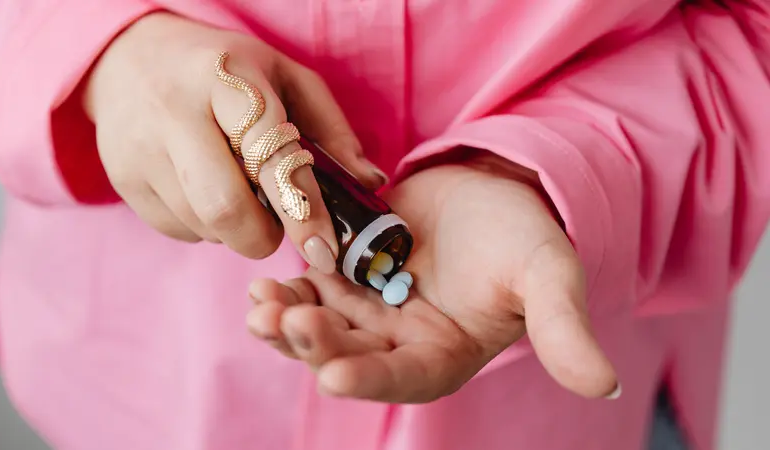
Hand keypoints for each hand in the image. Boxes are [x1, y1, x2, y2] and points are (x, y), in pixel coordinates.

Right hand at [83, 12, 386, 270]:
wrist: (130, 57)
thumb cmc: (225, 71)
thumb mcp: (284, 76)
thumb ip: (332, 128)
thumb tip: (371, 181)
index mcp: (226, 80)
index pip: (269, 155)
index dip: (302, 210)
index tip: (324, 252)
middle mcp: (175, 111)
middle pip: (225, 207)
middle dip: (263, 236)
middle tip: (276, 229)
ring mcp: (140, 148)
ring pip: (203, 226)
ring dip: (235, 229)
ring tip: (238, 191)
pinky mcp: (123, 179)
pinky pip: (178, 230)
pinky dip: (205, 226)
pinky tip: (205, 192)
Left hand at [245, 155, 617, 402]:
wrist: (494, 187)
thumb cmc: (526, 234)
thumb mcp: (548, 276)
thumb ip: (563, 329)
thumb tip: (604, 385)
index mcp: (444, 355)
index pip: (403, 378)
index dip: (370, 378)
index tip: (335, 375)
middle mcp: (399, 341)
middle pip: (348, 354)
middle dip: (315, 343)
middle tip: (287, 321)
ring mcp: (370, 308)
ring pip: (320, 325)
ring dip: (288, 320)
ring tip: (260, 305)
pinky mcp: (349, 272)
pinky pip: (311, 286)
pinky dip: (288, 286)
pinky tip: (262, 280)